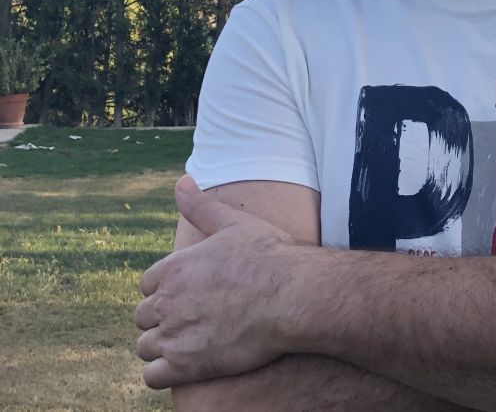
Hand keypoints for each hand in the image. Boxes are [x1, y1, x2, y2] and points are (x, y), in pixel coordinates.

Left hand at [134, 175, 306, 389]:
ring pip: (145, 346)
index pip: (147, 284)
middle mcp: (167, 301)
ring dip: (162, 346)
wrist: (290, 295)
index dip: (166, 290)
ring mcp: (174, 334)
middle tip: (193, 319)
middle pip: (143, 316)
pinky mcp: (185, 365)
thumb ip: (200, 206)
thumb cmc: (267, 255)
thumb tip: (181, 181)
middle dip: (162, 319)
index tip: (188, 294)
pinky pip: (152, 376)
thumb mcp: (234, 223)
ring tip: (191, 342)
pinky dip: (163, 372)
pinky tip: (186, 364)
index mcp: (174, 267)